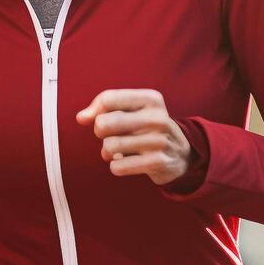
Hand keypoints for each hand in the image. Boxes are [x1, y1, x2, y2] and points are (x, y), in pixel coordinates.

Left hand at [75, 88, 192, 184]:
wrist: (182, 154)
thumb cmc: (148, 129)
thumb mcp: (133, 110)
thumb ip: (104, 108)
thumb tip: (81, 117)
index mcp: (151, 99)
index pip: (108, 99)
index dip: (95, 111)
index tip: (96, 118)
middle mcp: (158, 117)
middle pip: (104, 123)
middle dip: (100, 132)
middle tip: (109, 136)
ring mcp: (159, 140)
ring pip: (109, 146)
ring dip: (107, 152)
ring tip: (117, 151)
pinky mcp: (158, 162)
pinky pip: (118, 166)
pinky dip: (116, 166)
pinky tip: (127, 162)